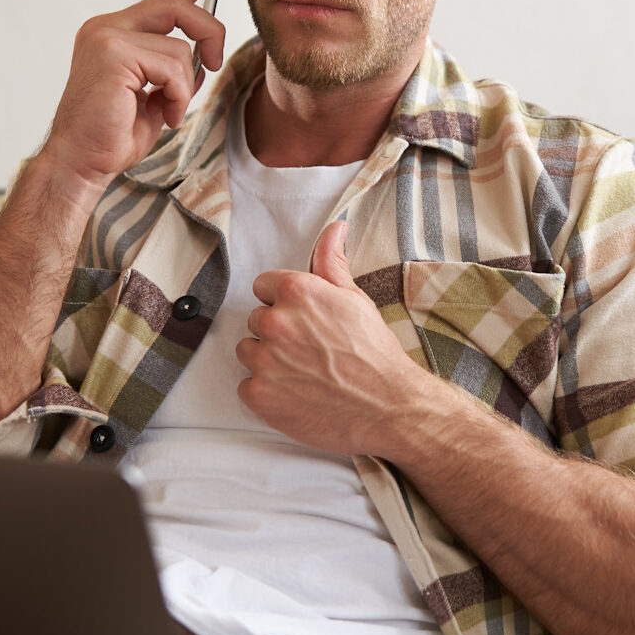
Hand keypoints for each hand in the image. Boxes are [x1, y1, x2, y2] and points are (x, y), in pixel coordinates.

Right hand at [38, 0, 227, 194]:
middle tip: (214, 63)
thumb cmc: (111, 137)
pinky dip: (179, 95)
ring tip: (168, 111)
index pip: (159, 0)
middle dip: (208, 32)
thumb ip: (171, 70)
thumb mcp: (153, 97)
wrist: (80, 163)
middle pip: (175, 5)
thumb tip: (202, 54)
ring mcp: (107, 37)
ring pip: (180, 48)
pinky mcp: (113, 53)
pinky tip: (163, 115)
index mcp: (112, 34)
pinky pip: (173, 66)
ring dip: (185, 87)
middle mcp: (106, 28)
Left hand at [236, 221, 447, 456]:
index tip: (303, 320)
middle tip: (310, 350)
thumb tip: (335, 228)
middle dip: (277, 333)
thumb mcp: (356, 299)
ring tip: (303, 372)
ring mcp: (264, 361)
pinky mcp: (260, 395)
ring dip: (268, 361)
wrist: (388, 406)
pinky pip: (246, 387)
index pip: (263, 286)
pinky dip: (266, 392)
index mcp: (297, 293)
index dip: (284, 303)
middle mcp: (275, 323)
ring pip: (248, 352)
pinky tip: (295, 393)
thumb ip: (332, 261)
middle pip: (256, 321)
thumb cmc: (375, 354)